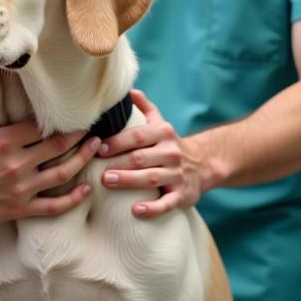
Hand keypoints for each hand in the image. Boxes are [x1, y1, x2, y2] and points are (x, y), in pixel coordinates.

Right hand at [0, 115, 98, 235]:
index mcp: (3, 141)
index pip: (38, 125)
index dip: (55, 119)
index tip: (67, 113)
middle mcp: (16, 164)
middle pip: (57, 145)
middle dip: (78, 134)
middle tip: (90, 126)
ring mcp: (22, 188)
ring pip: (63, 172)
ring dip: (83, 158)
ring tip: (95, 147)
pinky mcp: (22, 208)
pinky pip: (55, 205)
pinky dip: (74, 198)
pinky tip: (86, 188)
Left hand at [98, 89, 202, 218]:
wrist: (203, 165)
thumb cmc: (168, 143)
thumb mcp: (159, 122)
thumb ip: (144, 106)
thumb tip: (127, 89)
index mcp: (163, 133)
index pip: (137, 136)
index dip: (117, 142)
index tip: (98, 147)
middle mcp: (171, 153)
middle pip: (141, 157)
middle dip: (119, 163)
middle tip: (98, 169)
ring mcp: (177, 175)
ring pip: (151, 178)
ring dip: (129, 181)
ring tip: (108, 181)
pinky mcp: (182, 195)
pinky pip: (167, 204)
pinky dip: (152, 208)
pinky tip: (136, 211)